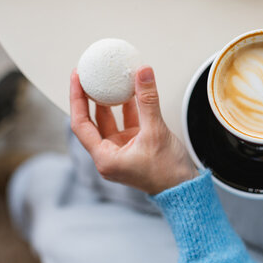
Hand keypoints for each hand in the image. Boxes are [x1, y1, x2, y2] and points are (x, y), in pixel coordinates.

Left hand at [70, 66, 198, 194]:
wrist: (184, 189)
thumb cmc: (168, 173)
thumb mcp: (156, 132)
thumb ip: (148, 101)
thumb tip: (142, 73)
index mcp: (105, 158)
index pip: (81, 124)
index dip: (77, 99)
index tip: (78, 79)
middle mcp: (109, 156)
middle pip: (91, 122)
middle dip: (89, 98)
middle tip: (88, 76)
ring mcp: (121, 152)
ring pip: (109, 122)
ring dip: (109, 102)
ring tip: (108, 82)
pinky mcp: (133, 148)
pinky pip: (125, 124)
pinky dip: (127, 109)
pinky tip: (130, 93)